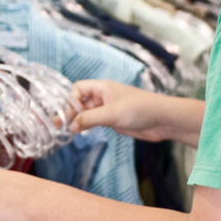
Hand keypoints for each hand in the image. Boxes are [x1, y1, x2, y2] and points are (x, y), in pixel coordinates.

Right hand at [69, 80, 203, 146]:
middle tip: (58, 125)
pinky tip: (82, 133)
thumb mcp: (111, 113)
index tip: (72, 113)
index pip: (79, 88)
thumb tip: (72, 125)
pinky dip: (87, 126)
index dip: (72, 99)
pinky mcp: (114, 121)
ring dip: (77, 121)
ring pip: (87, 113)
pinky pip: (95, 122)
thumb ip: (90, 119)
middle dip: (70, 112)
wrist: (162, 120)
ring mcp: (109, 109)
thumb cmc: (140, 109)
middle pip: (81, 102)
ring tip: (67, 131)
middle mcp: (104, 97)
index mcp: (103, 88)